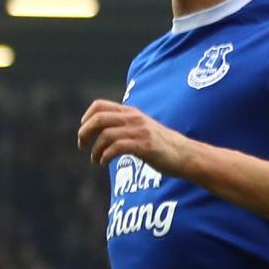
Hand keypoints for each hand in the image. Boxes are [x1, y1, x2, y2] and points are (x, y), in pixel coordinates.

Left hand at [77, 99, 192, 173]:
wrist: (186, 155)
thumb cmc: (161, 145)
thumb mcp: (141, 128)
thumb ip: (124, 126)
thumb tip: (101, 131)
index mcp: (131, 112)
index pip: (100, 105)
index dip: (86, 117)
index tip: (83, 129)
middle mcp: (134, 119)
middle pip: (98, 119)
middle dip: (84, 133)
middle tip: (82, 146)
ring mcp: (140, 131)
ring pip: (106, 135)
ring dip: (95, 150)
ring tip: (96, 160)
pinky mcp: (144, 146)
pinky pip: (116, 148)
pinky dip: (105, 156)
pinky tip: (104, 163)